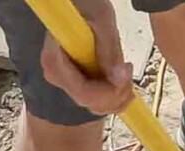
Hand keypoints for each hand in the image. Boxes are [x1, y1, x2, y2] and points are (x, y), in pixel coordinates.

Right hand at [39, 0, 133, 114]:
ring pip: (96, 106)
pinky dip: (115, 92)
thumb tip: (119, 79)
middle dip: (117, 94)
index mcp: (55, 61)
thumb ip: (109, 50)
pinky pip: (98, 99)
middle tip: (129, 69)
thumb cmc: (86, 3)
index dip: (109, 93)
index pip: (84, 94)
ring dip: (118, 95)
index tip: (126, 74)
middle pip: (91, 103)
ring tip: (126, 69)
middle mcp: (57, 76)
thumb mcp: (102, 19)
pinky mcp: (76, 81)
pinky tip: (122, 73)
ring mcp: (66, 81)